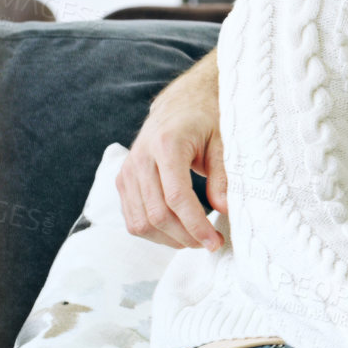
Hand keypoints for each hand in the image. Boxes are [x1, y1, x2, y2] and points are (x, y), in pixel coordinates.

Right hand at [117, 52, 226, 249]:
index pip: (176, 197)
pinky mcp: (122, 181)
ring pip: (140, 222)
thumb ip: (223, 175)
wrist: (180, 103)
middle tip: (212, 244)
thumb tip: (225, 209)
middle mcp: (140, 159)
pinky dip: (154, 232)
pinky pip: (132, 218)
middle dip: (186, 237)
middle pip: (157, 214)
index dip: (195, 225)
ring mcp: (127, 171)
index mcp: (166, 145)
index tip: (215, 242)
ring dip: (169, 239)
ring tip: (196, 239)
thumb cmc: (207, 119)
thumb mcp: (223, 141)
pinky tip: (178, 231)